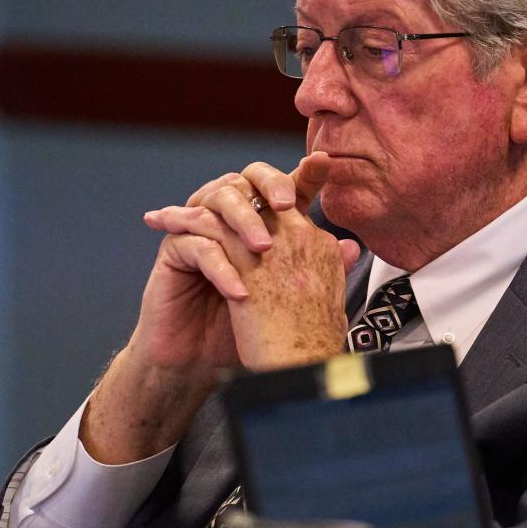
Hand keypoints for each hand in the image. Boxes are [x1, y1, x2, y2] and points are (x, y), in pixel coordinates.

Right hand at [81, 154, 358, 462]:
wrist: (203, 364)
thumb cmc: (247, 331)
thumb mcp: (289, 298)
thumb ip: (318, 268)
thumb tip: (353, 247)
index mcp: (259, 222)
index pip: (281, 188)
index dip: (303, 174)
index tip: (323, 163)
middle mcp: (228, 219)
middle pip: (246, 180)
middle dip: (268, 185)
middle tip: (287, 204)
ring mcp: (199, 231)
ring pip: (218, 201)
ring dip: (243, 222)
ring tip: (263, 250)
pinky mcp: (174, 252)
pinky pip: (197, 246)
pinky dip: (221, 267)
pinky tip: (240, 292)